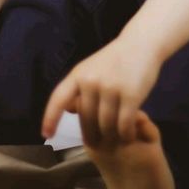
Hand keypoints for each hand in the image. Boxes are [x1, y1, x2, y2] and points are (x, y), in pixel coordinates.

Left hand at [41, 37, 160, 144]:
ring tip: (116, 140)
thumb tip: (69, 110)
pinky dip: (126, 134)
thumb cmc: (115, 59)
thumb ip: (80, 88)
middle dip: (91, 136)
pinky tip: (129, 136)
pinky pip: (124, 124)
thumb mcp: (91, 68)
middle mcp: (91, 81)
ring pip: (106, 125)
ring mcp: (111, 87)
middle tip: (98, 145)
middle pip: (86, 120)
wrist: (141, 43)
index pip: (58, 99)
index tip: (46, 135)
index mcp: (78, 74)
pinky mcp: (131, 95)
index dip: (50, 118)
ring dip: (112, 137)